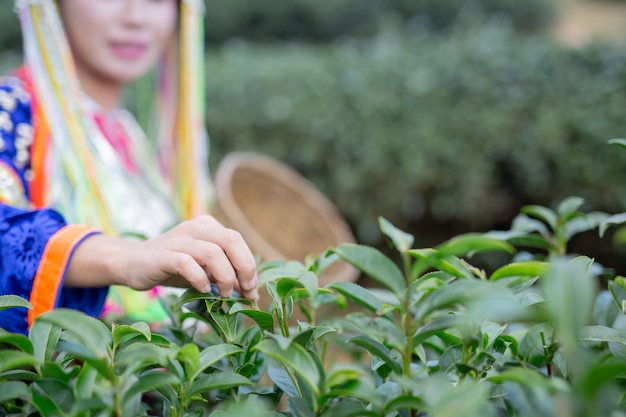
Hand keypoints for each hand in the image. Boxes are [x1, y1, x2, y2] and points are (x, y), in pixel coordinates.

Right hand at [65, 215, 258, 299]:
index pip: (237, 241)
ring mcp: (178, 239)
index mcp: (208, 226)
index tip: (252, 290)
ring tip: (224, 295)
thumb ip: (225, 273)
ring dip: (225, 277)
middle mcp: (195, 227)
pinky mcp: (162, 255)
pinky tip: (202, 290)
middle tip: (245, 291)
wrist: (132, 263)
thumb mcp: (203, 268)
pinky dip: (200, 279)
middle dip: (244, 268)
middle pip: (231, 240)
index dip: (249, 266)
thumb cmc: (173, 267)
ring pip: (213, 252)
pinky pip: (187, 264)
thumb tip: (250, 289)